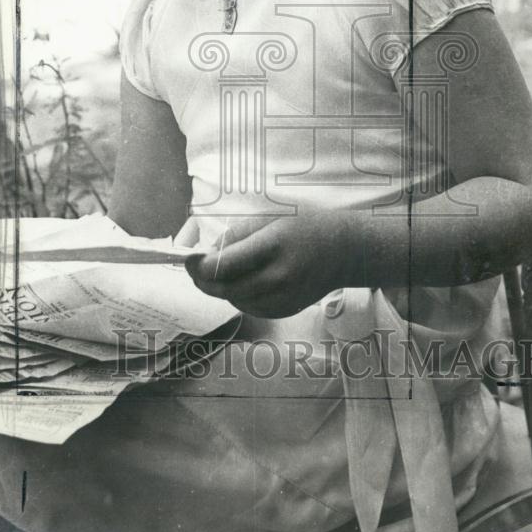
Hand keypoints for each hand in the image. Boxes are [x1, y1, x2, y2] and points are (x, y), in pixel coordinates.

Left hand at [183, 214, 340, 317]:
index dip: (199, 266)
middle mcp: (278, 276)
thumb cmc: (305, 228)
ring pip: (234, 301)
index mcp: (272, 246)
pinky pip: (250, 308)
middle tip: (192, 267)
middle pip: (225, 289)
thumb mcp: (269, 221)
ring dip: (219, 289)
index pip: (225, 265)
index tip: (187, 258)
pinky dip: (238, 296)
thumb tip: (208, 255)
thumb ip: (236, 238)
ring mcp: (283, 298)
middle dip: (202, 280)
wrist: (344, 252)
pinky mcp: (285, 311)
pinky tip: (243, 281)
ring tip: (221, 271)